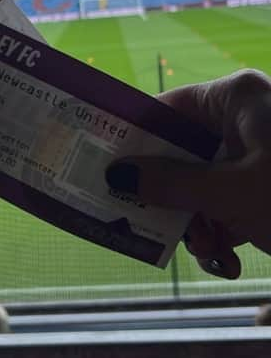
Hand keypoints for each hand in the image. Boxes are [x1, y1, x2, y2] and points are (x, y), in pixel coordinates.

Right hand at [105, 69, 270, 278]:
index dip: (131, 137)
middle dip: (168, 196)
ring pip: (198, 182)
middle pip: (178, 152)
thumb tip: (116, 177)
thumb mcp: (233, 193)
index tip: (103, 164)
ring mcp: (255, 153)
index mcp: (233, 99)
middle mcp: (241, 120)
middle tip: (147, 220)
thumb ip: (170, 184)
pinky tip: (225, 258)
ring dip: (195, 222)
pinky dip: (220, 231)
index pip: (164, 109)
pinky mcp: (265, 185)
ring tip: (206, 251)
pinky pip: (223, 201)